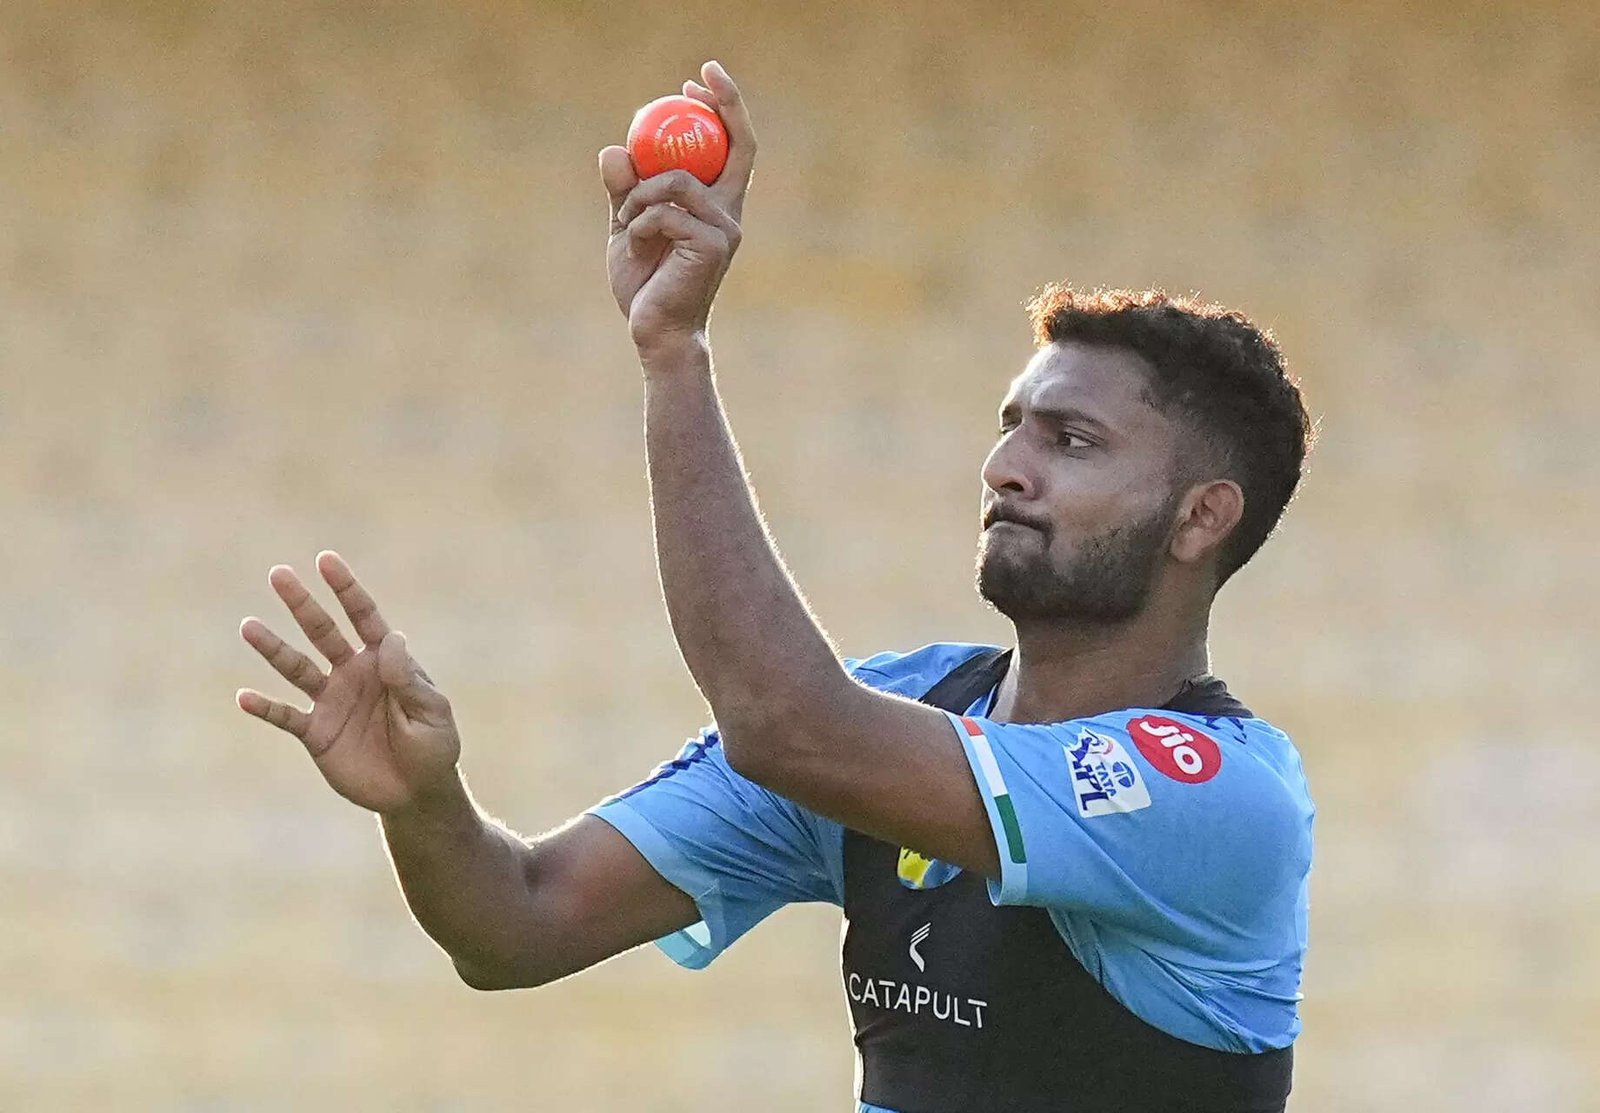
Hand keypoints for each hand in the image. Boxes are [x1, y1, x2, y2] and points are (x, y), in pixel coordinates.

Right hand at [237, 552, 460, 815]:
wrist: (417, 792)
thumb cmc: (434, 747)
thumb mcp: (432, 712)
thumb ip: (409, 679)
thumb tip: (391, 641)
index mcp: (386, 661)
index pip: (364, 616)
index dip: (346, 588)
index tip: (325, 559)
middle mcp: (353, 673)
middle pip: (322, 631)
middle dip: (302, 604)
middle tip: (278, 573)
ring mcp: (332, 702)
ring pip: (297, 668)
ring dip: (273, 648)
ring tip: (249, 626)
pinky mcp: (317, 734)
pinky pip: (286, 716)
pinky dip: (265, 708)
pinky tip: (243, 696)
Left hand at [600, 60, 756, 360]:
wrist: (656, 333)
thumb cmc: (645, 286)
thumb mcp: (628, 228)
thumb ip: (624, 191)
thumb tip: (614, 148)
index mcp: (715, 206)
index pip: (732, 148)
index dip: (723, 109)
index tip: (698, 81)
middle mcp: (728, 213)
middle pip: (737, 145)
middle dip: (724, 103)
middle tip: (693, 78)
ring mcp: (724, 228)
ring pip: (678, 179)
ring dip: (640, 193)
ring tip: (628, 221)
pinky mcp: (712, 244)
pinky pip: (664, 211)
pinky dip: (639, 222)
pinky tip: (637, 246)